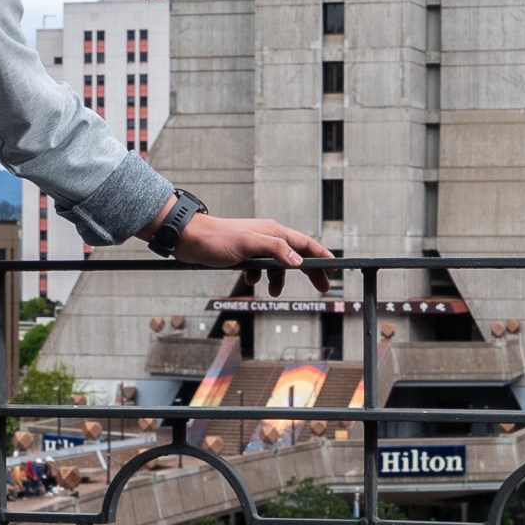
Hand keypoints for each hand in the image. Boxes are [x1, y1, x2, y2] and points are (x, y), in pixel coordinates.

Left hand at [173, 208, 333, 292]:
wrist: (189, 239)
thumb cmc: (217, 239)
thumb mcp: (248, 244)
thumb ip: (275, 250)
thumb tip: (298, 261)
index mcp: (273, 232)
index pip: (305, 243)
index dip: (322, 255)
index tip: (335, 267)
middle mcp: (267, 237)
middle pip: (296, 255)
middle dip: (310, 271)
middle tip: (323, 286)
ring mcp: (256, 245)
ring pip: (277, 264)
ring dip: (279, 279)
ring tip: (275, 293)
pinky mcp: (243, 254)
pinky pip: (260, 268)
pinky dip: (260, 278)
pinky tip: (252, 282)